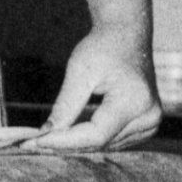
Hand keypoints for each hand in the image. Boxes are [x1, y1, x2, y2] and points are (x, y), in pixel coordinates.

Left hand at [28, 29, 160, 150]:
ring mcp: (149, 124)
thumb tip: (46, 134)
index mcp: (135, 101)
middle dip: (65, 144)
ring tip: (46, 138)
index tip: (35, 141)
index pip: (96, 135)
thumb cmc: (104, 47)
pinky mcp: (145, 126)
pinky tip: (67, 133)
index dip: (64, 141)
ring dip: (75, 144)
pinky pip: (111, 140)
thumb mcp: (80, 72)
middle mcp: (148, 116)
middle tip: (32, 142)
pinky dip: (88, 139)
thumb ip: (66, 106)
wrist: (126, 36)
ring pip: (104, 145)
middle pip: (99, 143)